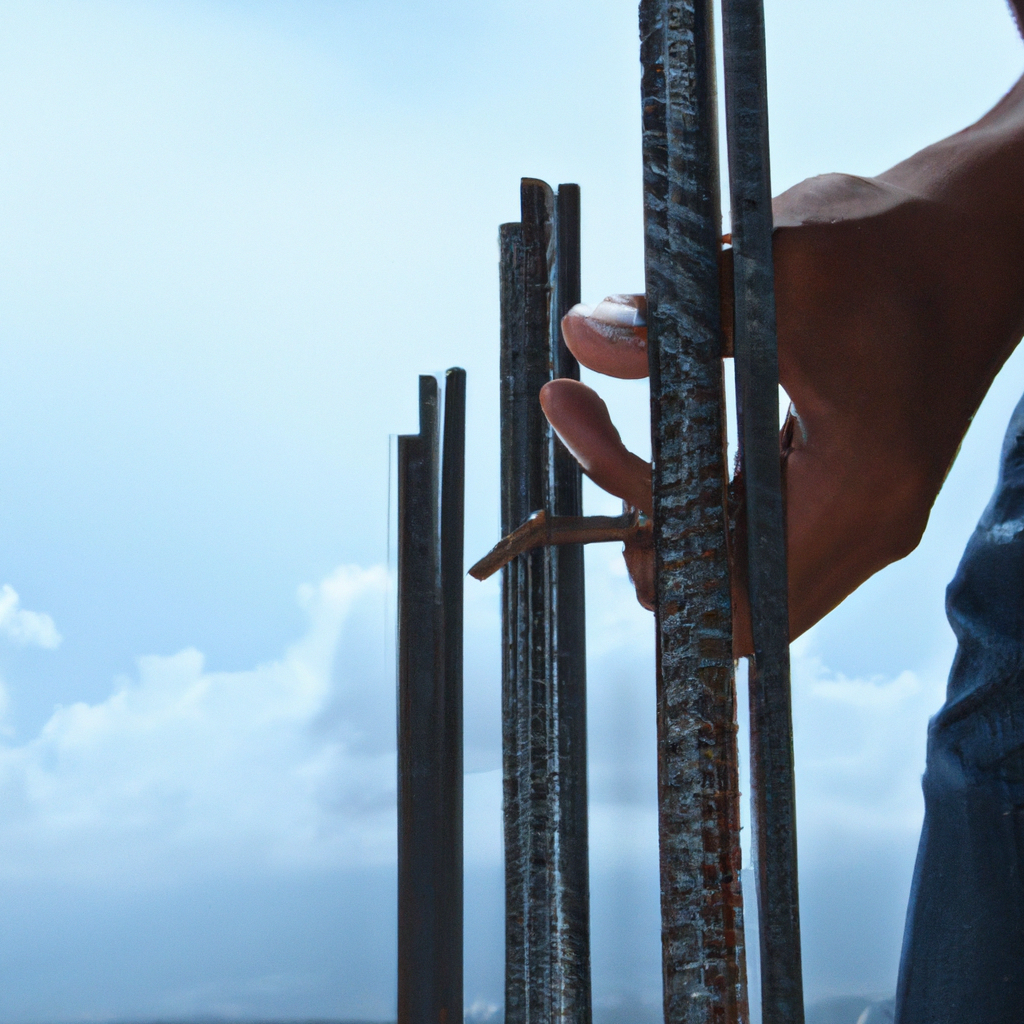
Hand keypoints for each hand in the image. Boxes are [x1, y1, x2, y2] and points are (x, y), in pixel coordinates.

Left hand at [541, 77, 1023, 654]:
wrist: (974, 236)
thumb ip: (674, 315)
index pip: (735, 600)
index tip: (596, 443)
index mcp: (858, 490)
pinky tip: (669, 434)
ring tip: (611, 431)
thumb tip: (581, 337)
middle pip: (727, 598)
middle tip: (592, 433)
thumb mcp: (773, 267)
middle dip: (644, 528)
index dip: (651, 546)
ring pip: (735, 568)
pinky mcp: (845, 494)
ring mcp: (859, 517)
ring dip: (665, 513)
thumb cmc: (891, 244)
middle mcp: (866, 526)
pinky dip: (698, 500)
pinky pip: (753, 532)